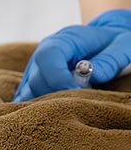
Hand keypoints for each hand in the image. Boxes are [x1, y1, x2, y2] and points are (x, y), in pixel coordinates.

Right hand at [14, 9, 130, 101]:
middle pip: (37, 80)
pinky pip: (27, 99)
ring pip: (29, 93)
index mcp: (62, 40)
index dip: (58, 78)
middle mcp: (42, 54)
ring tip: (71, 104)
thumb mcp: (123, 45)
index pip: (47, 57)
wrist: (106, 43)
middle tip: (80, 102)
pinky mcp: (32, 84)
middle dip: (56, 95)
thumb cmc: (115, 43)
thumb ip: (110, 59)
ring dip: (48, 103)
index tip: (77, 93)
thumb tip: (95, 76)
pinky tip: (56, 109)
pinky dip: (38, 107)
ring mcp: (34, 70)